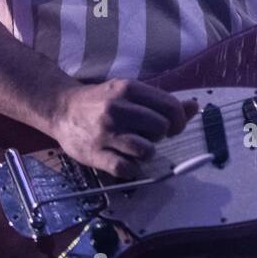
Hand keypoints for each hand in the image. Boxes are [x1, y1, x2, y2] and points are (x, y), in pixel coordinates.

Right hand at [52, 79, 198, 179]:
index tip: (173, 127)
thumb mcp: (130, 92)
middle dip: (160, 135)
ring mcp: (105, 133)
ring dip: (147, 152)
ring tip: (137, 147)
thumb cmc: (101, 100)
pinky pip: (126, 169)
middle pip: (160, 128)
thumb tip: (194, 107)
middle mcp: (117, 109)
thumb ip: (162, 101)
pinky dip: (132, 169)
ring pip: (146, 150)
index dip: (179, 120)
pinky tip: (127, 161)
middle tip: (150, 135)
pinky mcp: (95, 154)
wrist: (62, 109)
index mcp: (128, 89)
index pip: (169, 107)